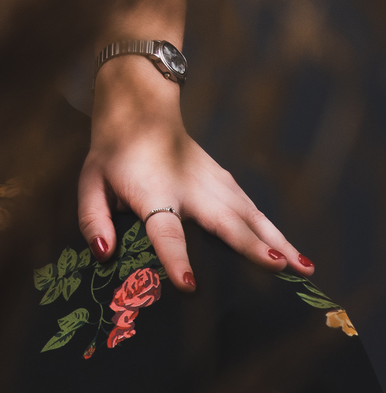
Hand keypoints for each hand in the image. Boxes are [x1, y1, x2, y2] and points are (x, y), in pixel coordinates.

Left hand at [78, 57, 315, 291]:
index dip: (175, 257)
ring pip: (247, 213)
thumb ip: (93, 219)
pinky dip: (273, 229)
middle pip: (222, 219)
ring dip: (275, 239)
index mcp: (151, 191)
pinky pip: (251, 206)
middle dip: (249, 244)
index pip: (162, 229)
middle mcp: (187, 186)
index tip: (189, 285)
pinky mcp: (223, 179)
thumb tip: (105, 254)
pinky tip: (294, 252)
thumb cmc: (113, 153)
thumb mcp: (90, 182)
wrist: (138, 107)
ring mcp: (210, 180)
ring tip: (303, 268)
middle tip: (277, 268)